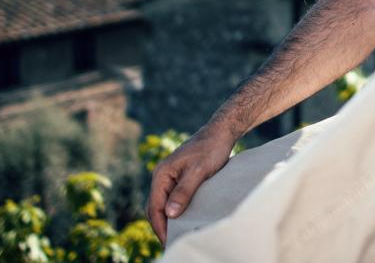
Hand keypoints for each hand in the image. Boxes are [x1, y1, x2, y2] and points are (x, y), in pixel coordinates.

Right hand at [146, 124, 237, 244]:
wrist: (220, 133)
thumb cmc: (210, 149)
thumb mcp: (199, 171)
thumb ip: (184, 191)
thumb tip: (169, 214)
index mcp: (162, 174)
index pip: (154, 206)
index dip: (160, 226)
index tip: (169, 241)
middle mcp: (162, 176)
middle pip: (154, 208)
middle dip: (161, 226)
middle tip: (173, 242)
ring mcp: (169, 178)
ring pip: (162, 204)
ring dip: (167, 220)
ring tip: (178, 235)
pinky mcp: (178, 179)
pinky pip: (171, 199)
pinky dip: (174, 212)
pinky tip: (184, 220)